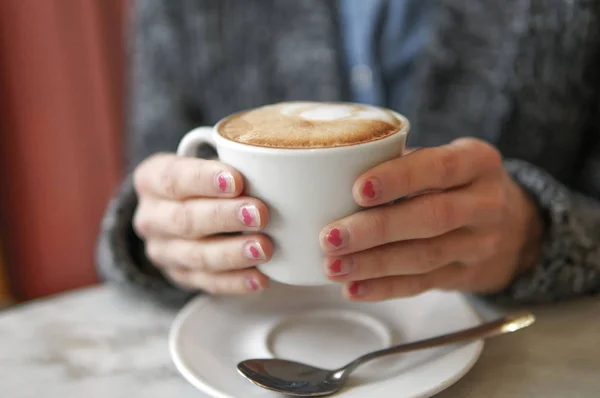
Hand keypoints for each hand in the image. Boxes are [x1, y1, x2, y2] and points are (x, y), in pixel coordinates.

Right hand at [132, 153, 271, 293]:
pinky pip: (208, 282)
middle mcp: (151, 217)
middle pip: (185, 220)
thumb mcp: (208, 162)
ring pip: (196, 256)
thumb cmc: (204, 180)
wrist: (178, 210)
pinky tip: (260, 277)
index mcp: (152, 178)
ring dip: (233, 253)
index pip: (174, 179)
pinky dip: (236, 281)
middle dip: (224, 218)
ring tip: (264, 248)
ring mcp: (164, 251)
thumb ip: (232, 162)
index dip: (204, 180)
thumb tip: (276, 169)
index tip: (237, 181)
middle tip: (260, 214)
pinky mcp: (181, 276)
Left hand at [320, 138, 543, 300]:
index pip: (439, 167)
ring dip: (374, 264)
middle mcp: (485, 204)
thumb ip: (404, 163)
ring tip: (334, 266)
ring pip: (425, 256)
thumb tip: (337, 173)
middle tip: (331, 237)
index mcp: (477, 162)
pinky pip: (423, 284)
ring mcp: (478, 244)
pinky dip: (385, 288)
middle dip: (376, 230)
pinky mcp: (465, 275)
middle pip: (432, 218)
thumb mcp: (448, 160)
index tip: (358, 190)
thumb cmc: (460, 184)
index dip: (398, 179)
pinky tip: (354, 288)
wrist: (515, 226)